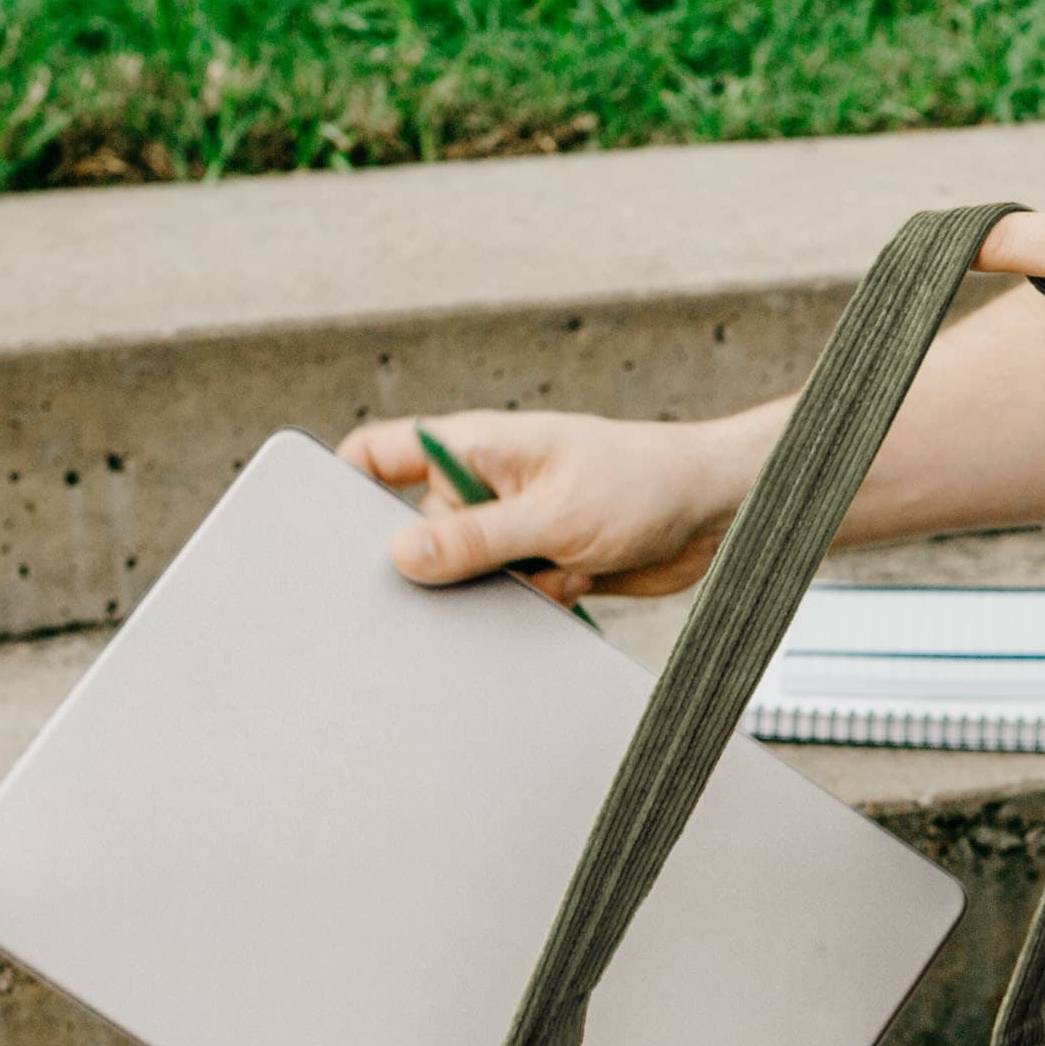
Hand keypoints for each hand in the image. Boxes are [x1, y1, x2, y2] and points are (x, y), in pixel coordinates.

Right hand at [337, 410, 750, 602]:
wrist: (713, 512)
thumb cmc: (641, 484)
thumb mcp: (551, 515)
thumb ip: (475, 539)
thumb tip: (401, 555)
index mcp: (474, 446)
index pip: (380, 453)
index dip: (347, 485)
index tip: (331, 529)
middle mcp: (486, 483)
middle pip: (423, 533)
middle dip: (449, 565)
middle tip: (490, 570)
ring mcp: (515, 524)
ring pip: (471, 574)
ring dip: (505, 588)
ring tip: (555, 568)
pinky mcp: (545, 561)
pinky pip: (513, 595)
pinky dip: (538, 599)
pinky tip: (575, 581)